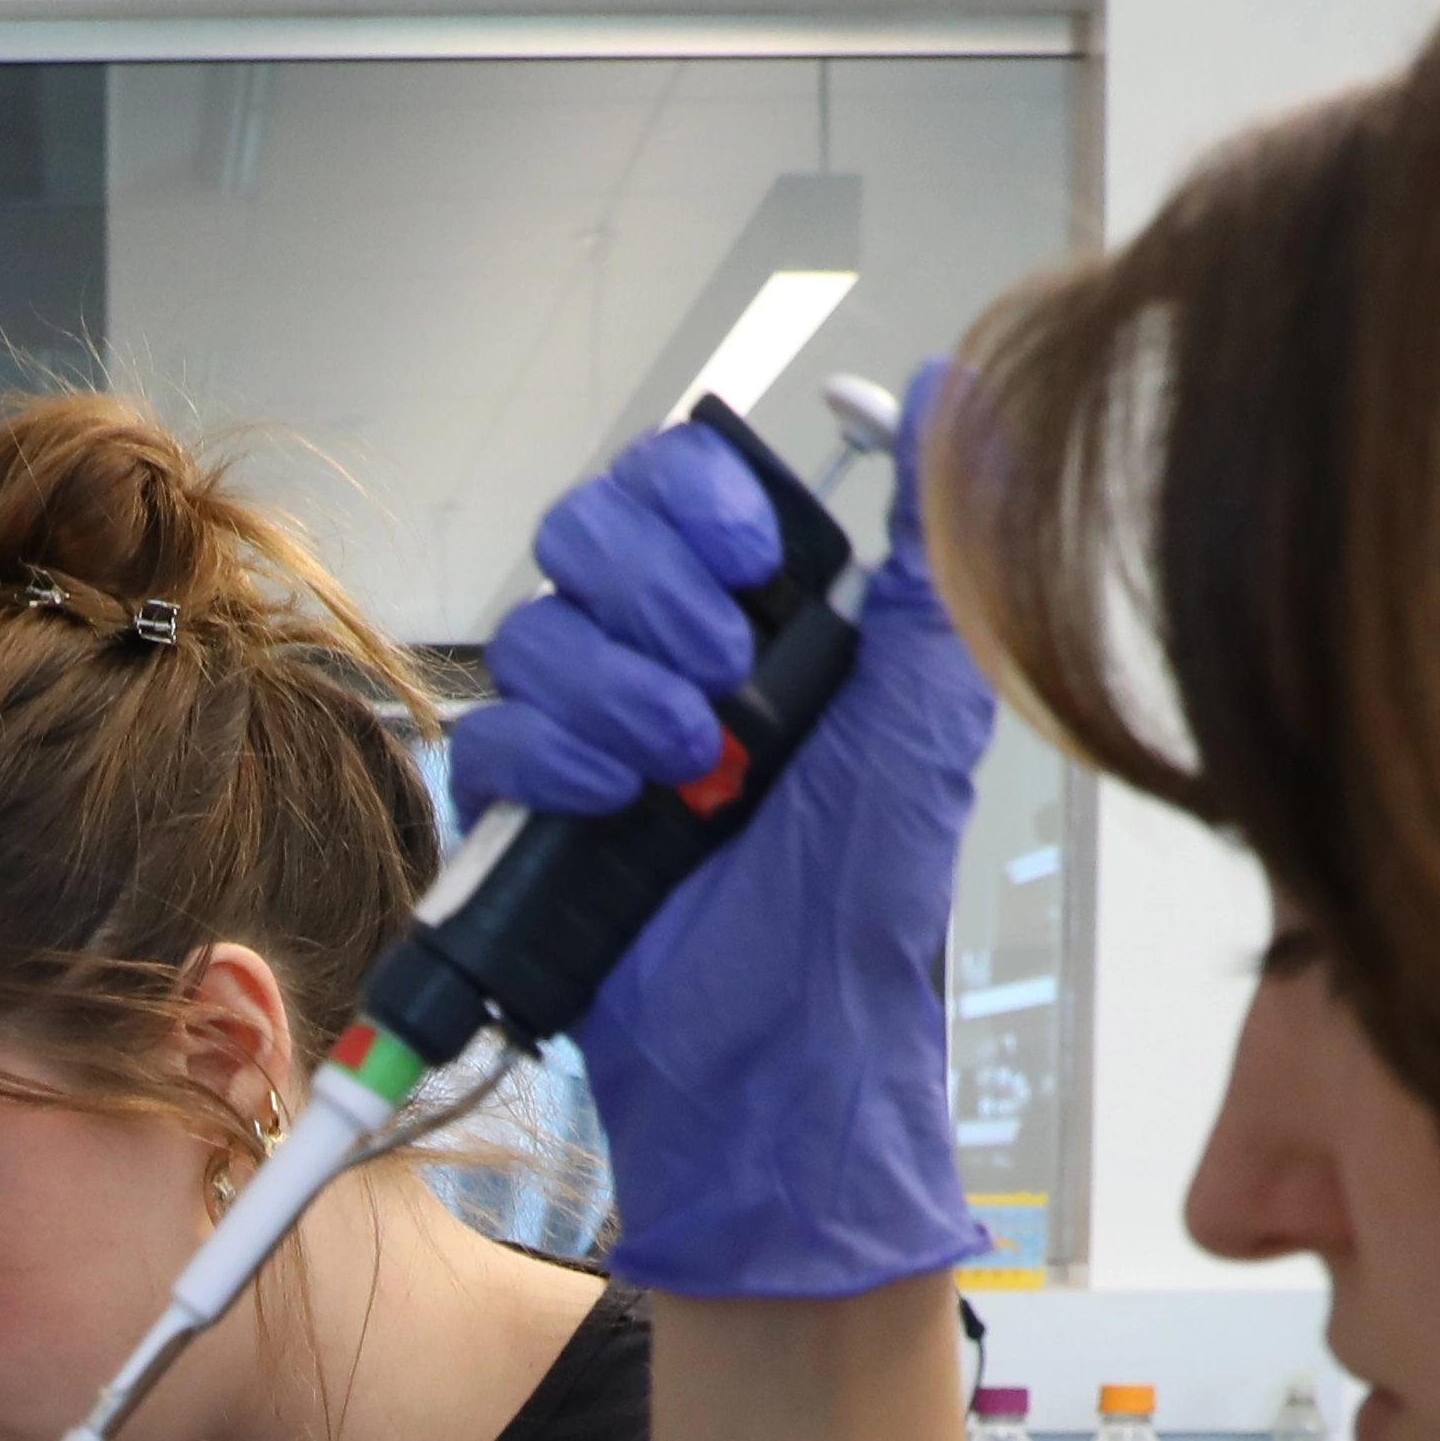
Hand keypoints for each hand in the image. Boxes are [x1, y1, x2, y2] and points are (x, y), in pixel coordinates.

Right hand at [444, 365, 999, 1299]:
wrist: (783, 1048)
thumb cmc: (863, 902)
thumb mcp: (924, 712)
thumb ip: (932, 549)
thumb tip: (953, 392)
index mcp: (762, 622)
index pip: (678, 482)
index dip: (693, 499)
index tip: (754, 562)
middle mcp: (666, 662)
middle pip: (585, 530)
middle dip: (649, 594)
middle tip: (722, 684)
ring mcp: (588, 737)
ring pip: (533, 629)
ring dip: (612, 691)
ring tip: (685, 774)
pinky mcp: (527, 814)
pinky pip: (486, 734)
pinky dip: (550, 760)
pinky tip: (613, 805)